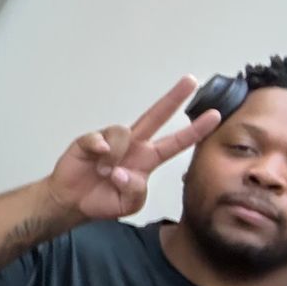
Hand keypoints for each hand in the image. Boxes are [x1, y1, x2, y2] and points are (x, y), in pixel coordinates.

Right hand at [46, 76, 220, 221]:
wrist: (72, 202)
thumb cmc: (102, 200)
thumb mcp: (129, 204)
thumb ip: (136, 191)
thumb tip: (123, 172)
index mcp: (147, 160)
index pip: (175, 143)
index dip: (195, 130)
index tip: (214, 116)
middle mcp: (133, 145)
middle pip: (156, 116)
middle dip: (173, 98)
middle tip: (191, 81)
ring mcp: (111, 141)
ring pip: (124, 132)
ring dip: (115, 157)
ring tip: (104, 173)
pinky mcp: (90, 140)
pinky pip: (98, 137)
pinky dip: (99, 149)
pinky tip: (96, 160)